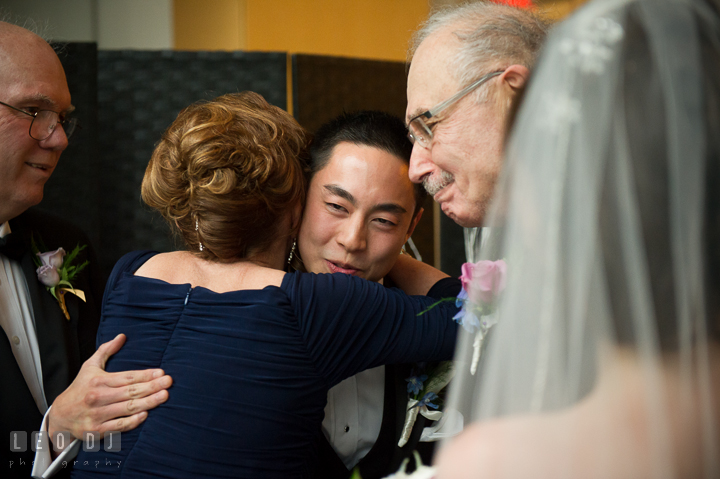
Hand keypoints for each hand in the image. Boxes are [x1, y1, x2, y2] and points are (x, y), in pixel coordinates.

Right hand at [47, 334, 171, 449]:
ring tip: (164, 396)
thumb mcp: (89, 366)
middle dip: (151, 386)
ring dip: (148, 403)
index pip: (126, 377)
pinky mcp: (97, 430)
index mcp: (98, 381)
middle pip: (130, 392)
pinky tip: (146, 415)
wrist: (59, 416)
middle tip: (169, 382)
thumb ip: (106, 351)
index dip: (145, 375)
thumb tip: (122, 336)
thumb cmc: (80, 388)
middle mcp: (98, 397)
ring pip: (127, 408)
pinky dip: (132, 421)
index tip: (161, 372)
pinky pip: (118, 426)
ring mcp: (97, 415)